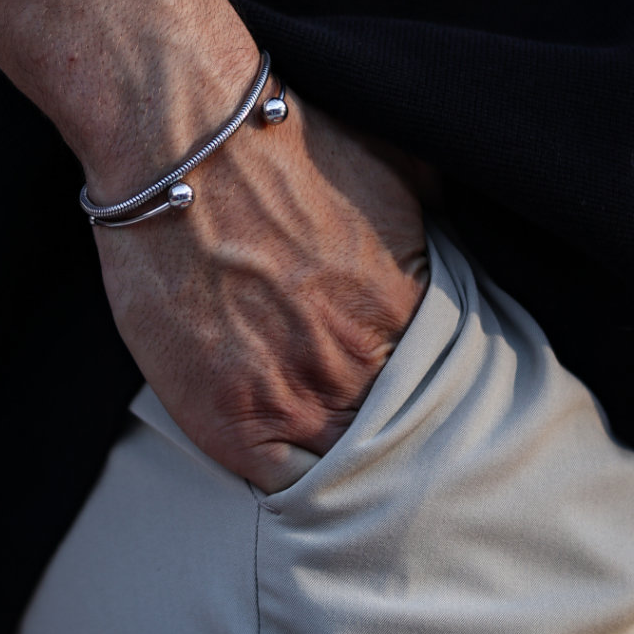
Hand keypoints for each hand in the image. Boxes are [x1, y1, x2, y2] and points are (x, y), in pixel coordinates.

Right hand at [92, 87, 429, 492]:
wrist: (186, 150)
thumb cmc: (278, 149)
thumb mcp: (391, 164)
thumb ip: (432, 209)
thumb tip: (446, 220)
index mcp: (404, 313)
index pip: (435, 382)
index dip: (415, 386)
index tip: (397, 382)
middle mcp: (358, 364)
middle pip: (391, 428)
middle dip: (384, 426)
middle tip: (359, 413)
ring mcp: (294, 397)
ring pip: (341, 464)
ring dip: (341, 459)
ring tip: (330, 445)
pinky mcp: (229, 420)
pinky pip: (278, 485)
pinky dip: (290, 482)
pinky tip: (292, 465)